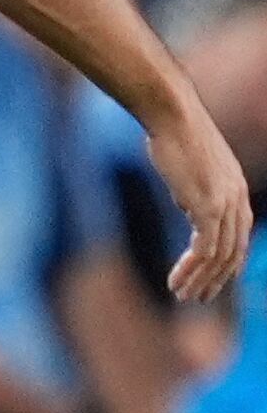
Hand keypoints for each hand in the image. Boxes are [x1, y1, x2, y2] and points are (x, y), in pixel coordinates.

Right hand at [145, 99, 253, 303]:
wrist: (172, 114)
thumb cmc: (173, 133)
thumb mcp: (190, 168)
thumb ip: (194, 191)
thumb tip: (188, 208)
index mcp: (237, 191)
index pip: (239, 237)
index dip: (226, 263)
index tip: (210, 280)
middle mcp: (238, 200)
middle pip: (234, 252)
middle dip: (216, 279)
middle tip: (199, 298)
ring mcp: (226, 204)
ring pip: (220, 256)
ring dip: (201, 280)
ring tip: (183, 296)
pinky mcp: (209, 206)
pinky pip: (205, 248)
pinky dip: (191, 268)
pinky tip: (176, 279)